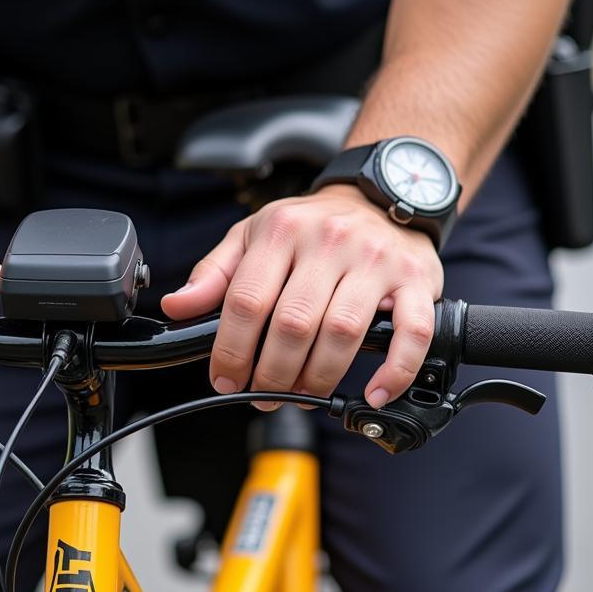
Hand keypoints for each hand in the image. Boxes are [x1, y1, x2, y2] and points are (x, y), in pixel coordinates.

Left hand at [161, 185, 443, 408]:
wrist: (381, 197)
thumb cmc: (310, 225)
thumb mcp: (252, 236)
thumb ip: (214, 273)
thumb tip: (177, 307)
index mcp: (282, 231)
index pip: (247, 300)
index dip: (231, 349)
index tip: (225, 378)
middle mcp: (330, 242)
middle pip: (293, 324)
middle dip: (272, 373)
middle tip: (264, 394)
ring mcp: (375, 262)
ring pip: (342, 333)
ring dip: (318, 378)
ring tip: (302, 395)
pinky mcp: (416, 281)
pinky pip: (411, 334)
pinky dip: (394, 371)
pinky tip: (372, 393)